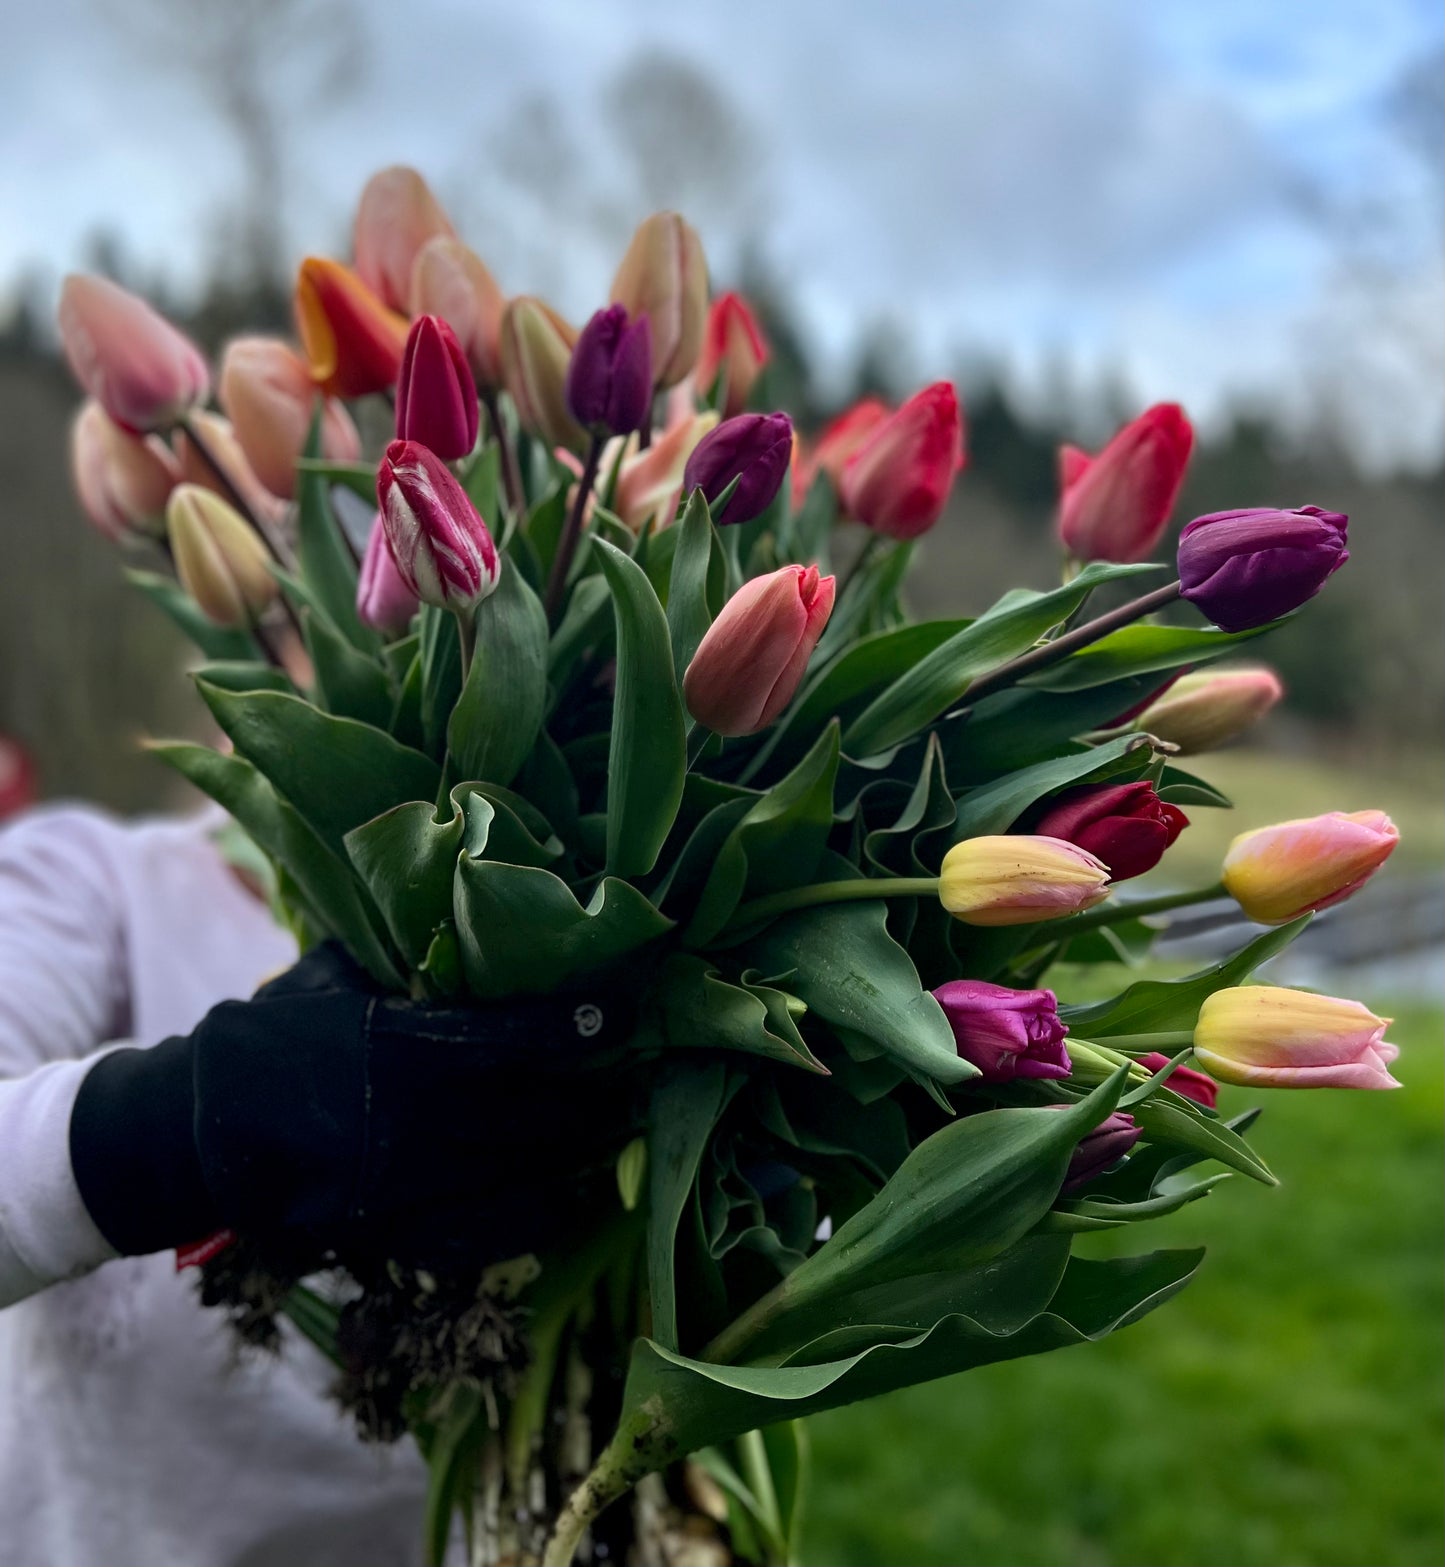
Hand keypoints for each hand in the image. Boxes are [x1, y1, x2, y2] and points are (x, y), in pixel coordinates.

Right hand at [70, 943, 640, 1271]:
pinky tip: (569, 1198)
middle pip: (541, 1114)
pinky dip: (538, 1218)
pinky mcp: (394, 1234)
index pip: (519, 1038)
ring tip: (614, 1131)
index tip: (623, 1011)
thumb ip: (401, 966)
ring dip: (580, 1154)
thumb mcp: (332, 977)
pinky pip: (488, 1234)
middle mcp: (416, 1121)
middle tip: (632, 1077)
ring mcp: (408, 1186)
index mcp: (402, 1047)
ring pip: (526, 1174)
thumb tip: (468, 932)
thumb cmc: (270, 1038)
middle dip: (596, 1097)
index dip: (579, 1026)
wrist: (194, 1132)